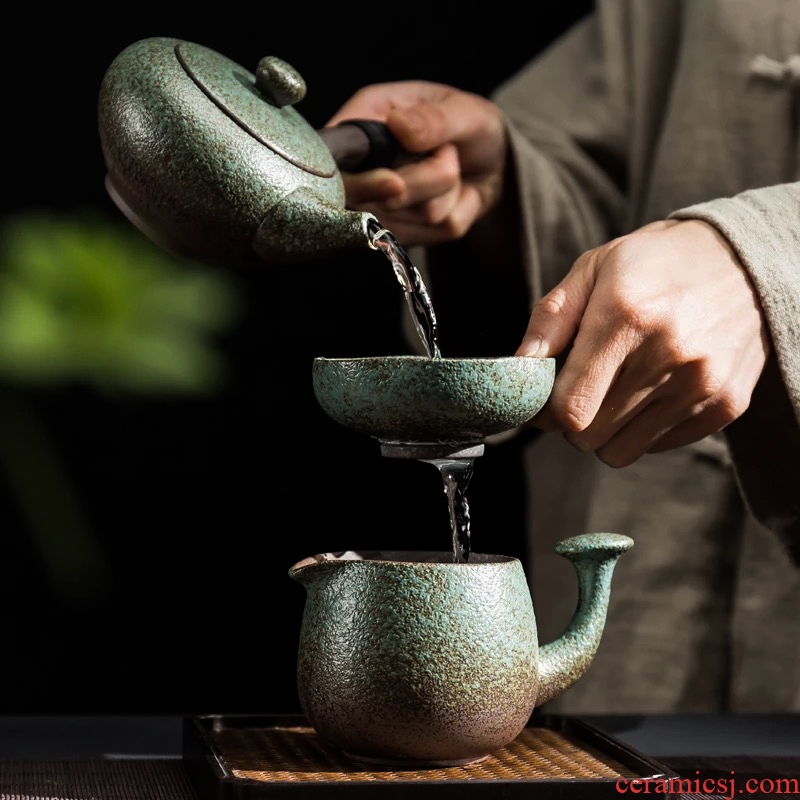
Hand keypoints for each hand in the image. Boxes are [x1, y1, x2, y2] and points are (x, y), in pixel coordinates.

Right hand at [326, 81, 506, 245]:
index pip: (334, 164)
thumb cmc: (469, 125)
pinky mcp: (406, 234)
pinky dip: (458, 214)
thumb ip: (433, 119)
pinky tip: (458, 194)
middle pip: (374, 202)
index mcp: (363, 121)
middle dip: (424, 182)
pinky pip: (434, 234)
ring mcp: (381, 206)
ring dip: (446, 195)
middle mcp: (362, 168)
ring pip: (410, 221)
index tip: (394, 183)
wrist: (495, 162)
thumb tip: (398, 124)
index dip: (360, 182)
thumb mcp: (462, 111)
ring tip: (453, 168)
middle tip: (449, 154)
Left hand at [516, 219, 769, 465]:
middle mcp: (667, 355)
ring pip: (621, 451)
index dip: (546, 412)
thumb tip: (519, 367)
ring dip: (607, 429)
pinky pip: (658, 446)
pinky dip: (644, 429)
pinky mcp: (724, 405)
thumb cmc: (656, 262)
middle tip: (582, 389)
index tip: (544, 399)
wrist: (746, 259)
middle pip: (590, 436)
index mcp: (625, 317)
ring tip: (618, 389)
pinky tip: (653, 390)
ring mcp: (700, 385)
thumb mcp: (594, 268)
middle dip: (573, 420)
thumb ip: (550, 319)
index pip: (570, 407)